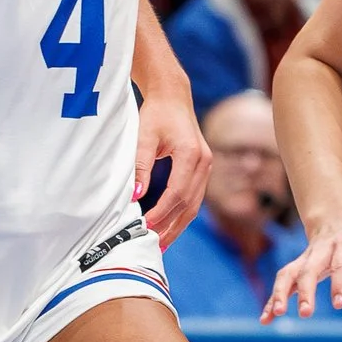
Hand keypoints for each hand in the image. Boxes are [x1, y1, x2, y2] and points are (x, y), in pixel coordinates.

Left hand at [133, 86, 210, 245]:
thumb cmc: (157, 114)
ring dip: (178, 224)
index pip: (177, 193)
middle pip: (189, 204)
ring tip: (162, 242)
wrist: (173, 97)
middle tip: (153, 244)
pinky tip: (170, 224)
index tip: (145, 226)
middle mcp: (204, 163)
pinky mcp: (203, 169)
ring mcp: (207, 167)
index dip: (162, 213)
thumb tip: (135, 196)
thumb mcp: (144, 137)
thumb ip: (140, 166)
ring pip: (194, 204)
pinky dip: (182, 213)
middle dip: (171, 226)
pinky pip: (194, 197)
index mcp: (192, 155)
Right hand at [263, 208, 341, 318]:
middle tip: (306, 313)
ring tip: (277, 314)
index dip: (340, 283)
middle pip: (308, 269)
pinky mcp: (295, 268)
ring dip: (280, 293)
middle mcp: (319, 251)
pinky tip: (266, 319)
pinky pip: (281, 283)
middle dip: (305, 290)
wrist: (335, 221)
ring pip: (287, 274)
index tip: (339, 304)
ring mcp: (304, 259)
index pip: (340, 264)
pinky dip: (272, 300)